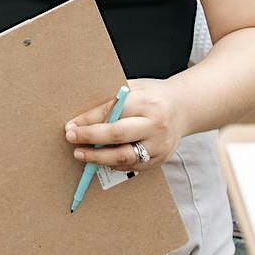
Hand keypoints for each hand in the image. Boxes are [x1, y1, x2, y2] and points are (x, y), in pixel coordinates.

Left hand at [66, 78, 188, 168]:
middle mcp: (155, 125)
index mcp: (147, 102)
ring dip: (98, 157)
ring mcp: (159, 145)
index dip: (88, 120)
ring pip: (123, 156)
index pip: (112, 111)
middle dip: (90, 138)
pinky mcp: (159, 159)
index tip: (70, 125)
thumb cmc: (152, 96)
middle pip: (117, 136)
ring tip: (80, 154)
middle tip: (71, 138)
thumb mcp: (134, 88)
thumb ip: (112, 101)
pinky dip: (112, 163)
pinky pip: (131, 165)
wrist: (183, 108)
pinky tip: (100, 158)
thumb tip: (80, 117)